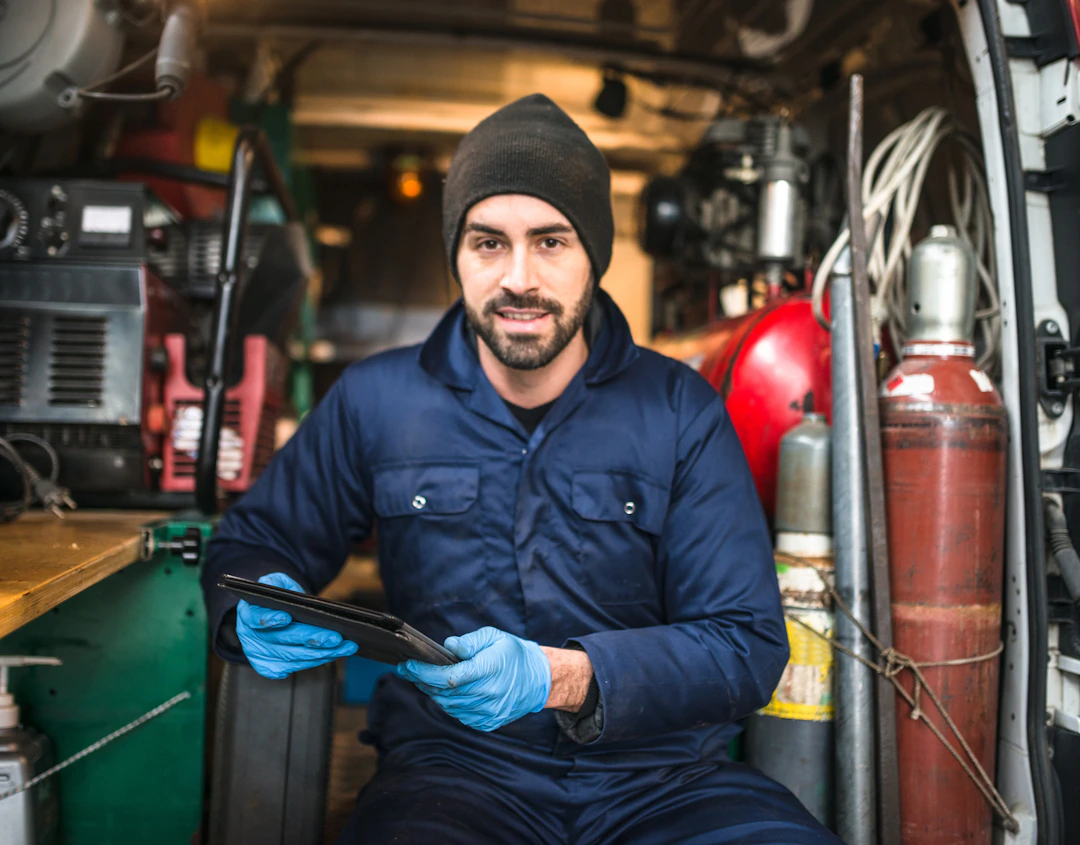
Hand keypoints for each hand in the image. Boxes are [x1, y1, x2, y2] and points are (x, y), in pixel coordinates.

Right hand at [235, 572, 357, 679]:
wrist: (273, 613)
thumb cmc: (277, 597)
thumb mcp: (276, 582)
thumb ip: (277, 583)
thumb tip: (287, 592)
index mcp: (248, 613)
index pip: (255, 617)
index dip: (269, 618)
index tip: (286, 617)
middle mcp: (250, 637)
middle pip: (281, 641)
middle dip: (310, 639)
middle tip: (335, 637)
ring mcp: (259, 655)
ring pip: (292, 657)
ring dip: (321, 654)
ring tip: (345, 647)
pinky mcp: (270, 668)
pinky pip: (295, 667)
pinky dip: (316, 662)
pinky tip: (334, 655)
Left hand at [396, 627, 551, 731]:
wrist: (537, 680)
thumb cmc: (512, 654)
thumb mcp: (494, 637)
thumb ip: (470, 642)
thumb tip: (448, 645)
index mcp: (490, 670)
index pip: (450, 677)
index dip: (425, 673)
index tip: (408, 665)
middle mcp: (490, 694)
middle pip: (445, 693)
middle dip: (422, 681)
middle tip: (408, 670)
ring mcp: (489, 712)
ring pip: (449, 706)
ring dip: (433, 693)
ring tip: (424, 679)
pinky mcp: (488, 723)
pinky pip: (459, 715)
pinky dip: (448, 703)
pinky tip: (445, 691)